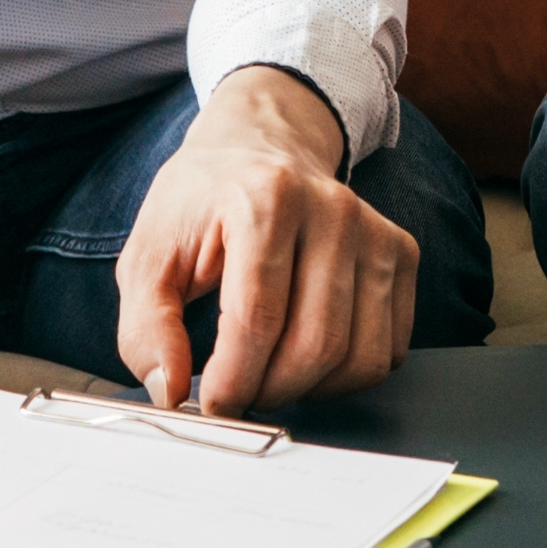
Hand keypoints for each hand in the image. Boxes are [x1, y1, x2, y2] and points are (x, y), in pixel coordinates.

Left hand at [114, 68, 417, 416]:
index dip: (233, 381)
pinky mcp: (400, 253)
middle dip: (270, 391)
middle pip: (315, 346)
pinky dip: (347, 375)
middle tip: (239, 393)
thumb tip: (169, 390)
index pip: (257, 320)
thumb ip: (146, 327)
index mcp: (265, 199)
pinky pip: (388, 350)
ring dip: (311, 390)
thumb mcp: (149, 255)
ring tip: (271, 374)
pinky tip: (309, 356)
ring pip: (359, 358)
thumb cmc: (204, 201)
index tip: (213, 404)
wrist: (260, 143)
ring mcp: (375, 231)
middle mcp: (332, 210)